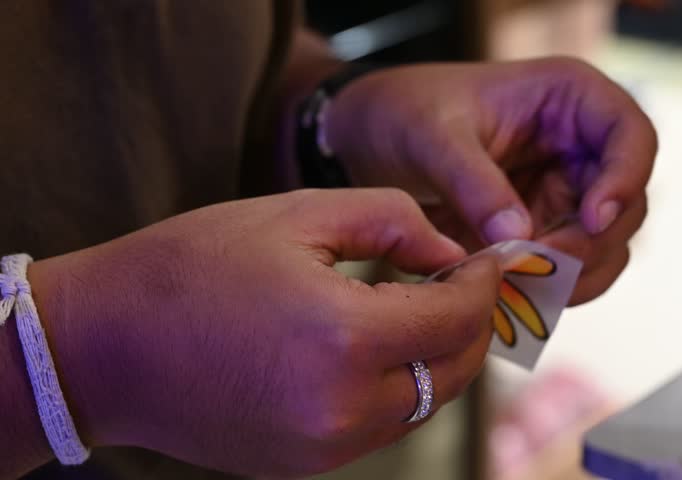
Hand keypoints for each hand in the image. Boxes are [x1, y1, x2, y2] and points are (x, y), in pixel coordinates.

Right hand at [29, 189, 500, 477]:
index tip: (490, 257)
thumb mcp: (298, 214)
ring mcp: (325, 446)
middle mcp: (343, 407)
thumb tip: (452, 253)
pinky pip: (385, 422)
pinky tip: (379, 342)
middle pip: (456, 370)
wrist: (105, 346)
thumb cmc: (192, 266)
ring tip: (420, 304)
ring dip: (441, 354)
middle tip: (465, 279)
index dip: (486, 283)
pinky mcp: (307, 463)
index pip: (459, 317)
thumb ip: (395, 223)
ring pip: (427, 402)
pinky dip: (401, 382)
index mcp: (342, 338)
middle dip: (474, 321)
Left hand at [326, 58, 656, 304]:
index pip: (632, 137)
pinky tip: (509, 295)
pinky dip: (547, 288)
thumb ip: (476, 185)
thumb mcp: (432, 138)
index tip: (592, 220)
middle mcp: (579, 147)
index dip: (625, 180)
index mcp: (568, 99)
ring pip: (603, 247)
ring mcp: (565, 191)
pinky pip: (568, 269)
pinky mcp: (543, 229)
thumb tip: (521, 241)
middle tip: (532, 268)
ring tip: (514, 286)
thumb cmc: (404, 113)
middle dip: (585, 244)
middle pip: (625, 205)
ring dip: (569, 276)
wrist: (372, 138)